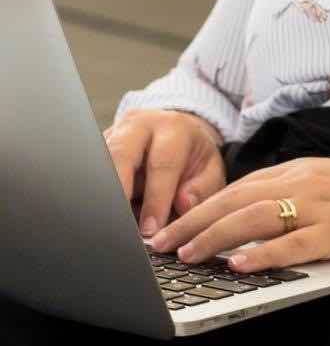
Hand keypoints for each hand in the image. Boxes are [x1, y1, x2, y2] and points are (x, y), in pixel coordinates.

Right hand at [104, 110, 226, 238]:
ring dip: (108, 194)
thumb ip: (202, 189)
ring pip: (102, 163)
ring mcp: (113, 134)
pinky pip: (93, 170)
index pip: (162, 164)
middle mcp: (139, 126)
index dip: (156, 199)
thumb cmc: (192, 157)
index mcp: (173, 128)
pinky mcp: (98, 146)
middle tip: (125, 226)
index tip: (151, 229)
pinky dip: (101, 192)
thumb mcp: (210, 169)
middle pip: (120, 156)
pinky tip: (109, 213)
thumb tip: (184, 205)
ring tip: (118, 222)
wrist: (176, 134)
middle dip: (120, 193)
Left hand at [147, 157, 329, 273]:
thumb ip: (300, 192)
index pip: (239, 186)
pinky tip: (236, 265)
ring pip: (252, 219)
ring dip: (213, 237)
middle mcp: (308, 182)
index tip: (173, 226)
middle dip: (192, 223)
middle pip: (235, 200)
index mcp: (306, 169)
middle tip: (160, 245)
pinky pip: (290, 245)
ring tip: (186, 256)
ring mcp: (323, 207)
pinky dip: (259, 254)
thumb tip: (257, 213)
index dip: (200, 208)